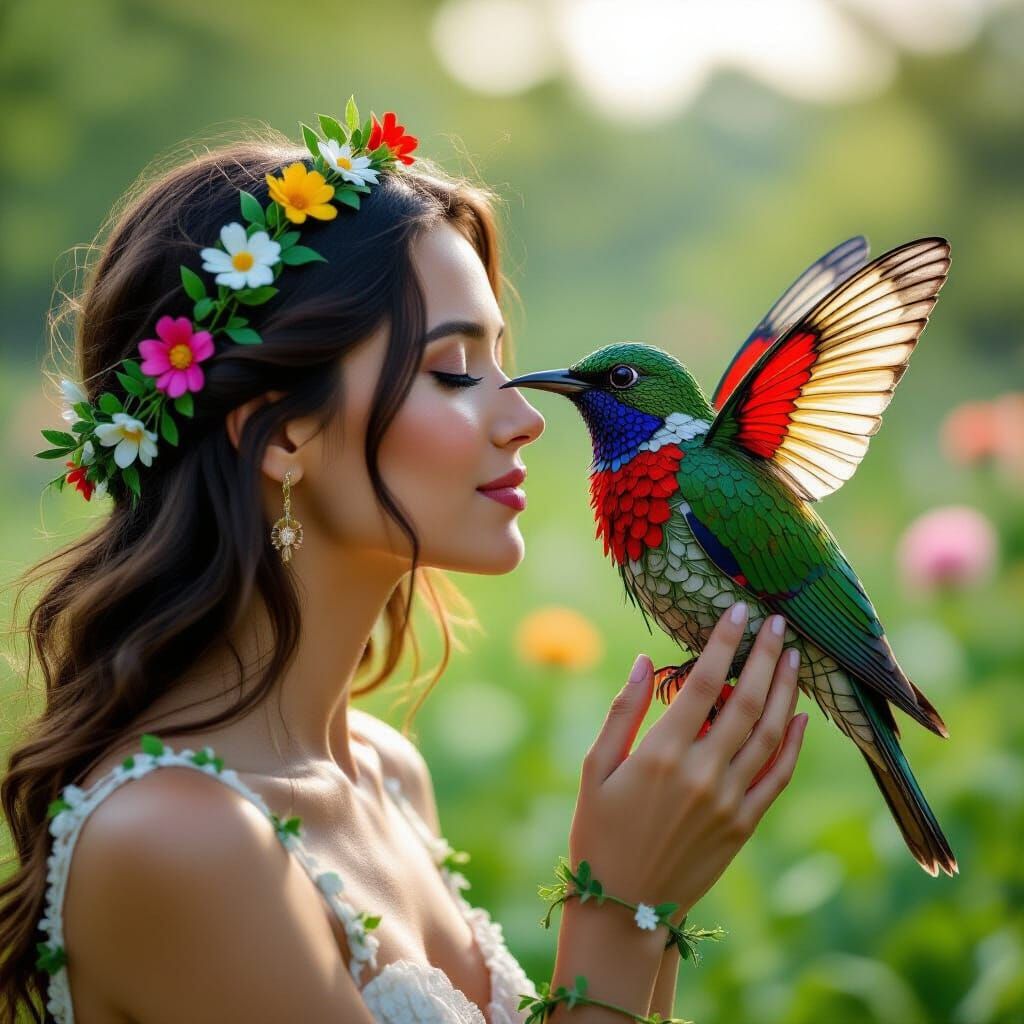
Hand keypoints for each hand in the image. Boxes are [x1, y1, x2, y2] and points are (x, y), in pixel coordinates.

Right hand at [568, 601, 807, 919]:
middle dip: (765, 655)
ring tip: (793, 656)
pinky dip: (794, 744)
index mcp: (662, 753)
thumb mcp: (594, 768)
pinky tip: (800, 716)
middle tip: (778, 621)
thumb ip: (622, 712)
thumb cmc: (598, 832)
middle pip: (747, 701)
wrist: (623, 907)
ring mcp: (729, 800)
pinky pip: (778, 776)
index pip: (704, 682)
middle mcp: (703, 773)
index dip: (725, 642)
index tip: (739, 610)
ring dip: (785, 690)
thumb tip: (640, 660)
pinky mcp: (743, 824)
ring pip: (770, 734)